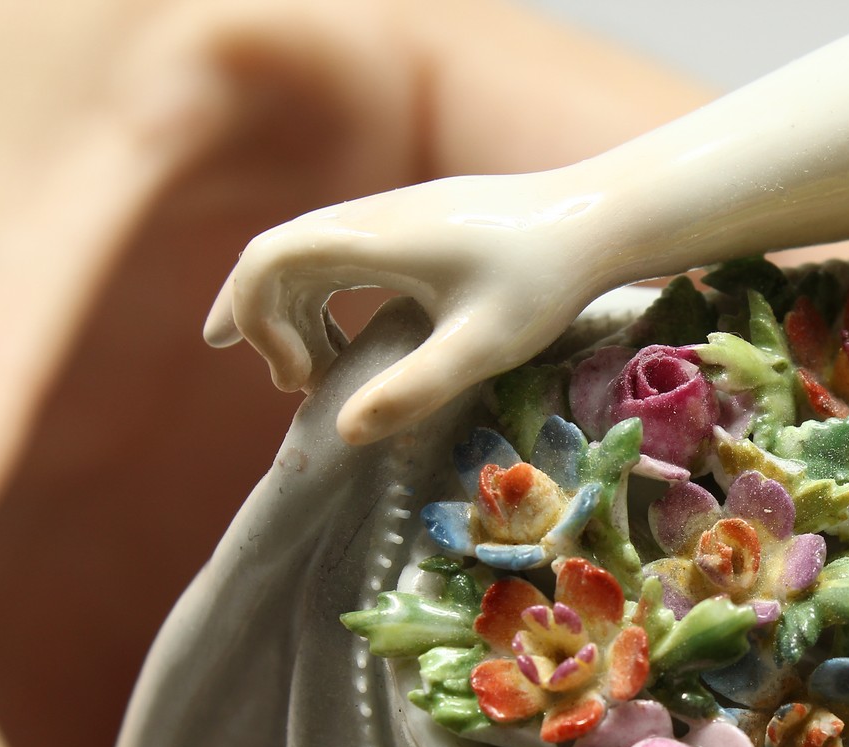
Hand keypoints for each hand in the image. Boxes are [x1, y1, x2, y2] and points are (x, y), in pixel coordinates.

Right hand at [206, 171, 608, 442]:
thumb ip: (415, 388)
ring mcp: (395, 214)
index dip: (250, 314)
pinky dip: (327, 297)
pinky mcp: (417, 221)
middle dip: (260, 318)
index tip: (289, 379)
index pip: (270, 259)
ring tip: (315, 377)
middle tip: (289, 387)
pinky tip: (348, 340)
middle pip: (277, 255)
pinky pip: (344, 253)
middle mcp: (374, 216)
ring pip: (310, 254)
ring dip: (297, 311)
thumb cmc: (545, 282)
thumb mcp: (484, 346)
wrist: (598, 218)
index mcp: (376, 238)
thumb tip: (342, 431)